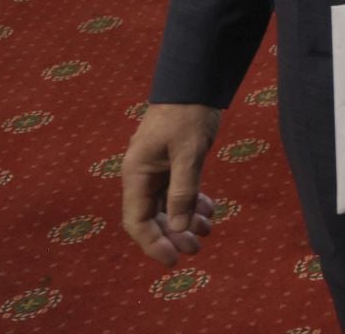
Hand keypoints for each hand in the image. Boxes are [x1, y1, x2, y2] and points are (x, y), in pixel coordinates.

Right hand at [121, 102, 220, 266]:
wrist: (195, 83)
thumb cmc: (188, 114)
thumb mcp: (189, 153)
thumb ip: (183, 189)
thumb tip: (179, 227)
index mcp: (137, 173)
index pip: (136, 220)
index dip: (152, 243)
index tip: (173, 260)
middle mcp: (142, 175)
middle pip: (151, 217)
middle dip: (171, 236)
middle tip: (195, 250)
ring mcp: (156, 169)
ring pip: (166, 206)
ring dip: (184, 221)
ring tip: (207, 232)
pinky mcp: (171, 163)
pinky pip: (177, 192)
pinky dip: (191, 203)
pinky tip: (208, 211)